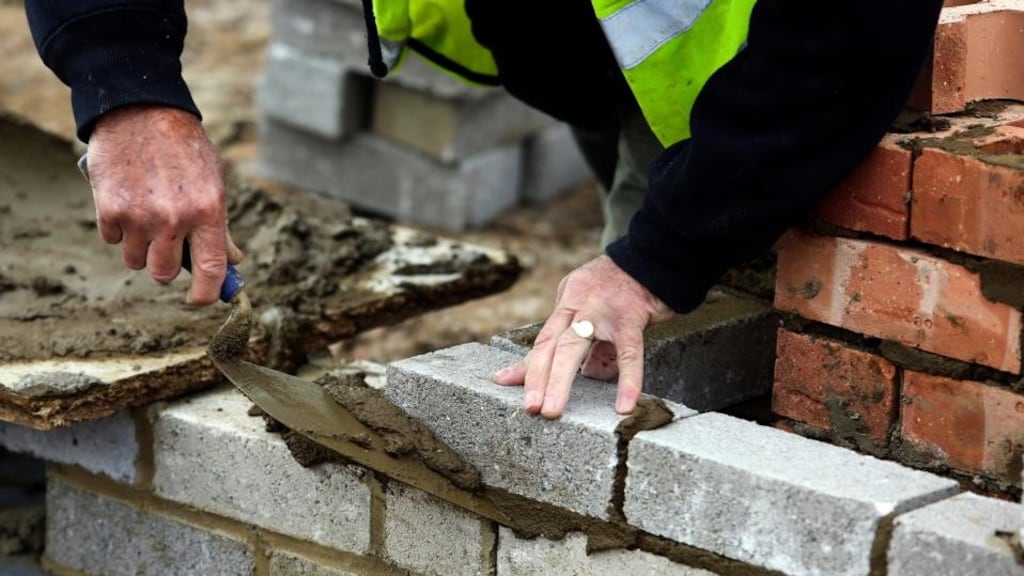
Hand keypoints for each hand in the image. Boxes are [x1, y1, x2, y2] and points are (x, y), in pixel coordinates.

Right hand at [86, 105, 242, 304]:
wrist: (141, 111)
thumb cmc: (184, 149)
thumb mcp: (214, 182)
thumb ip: (220, 225)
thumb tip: (232, 261)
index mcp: (208, 211)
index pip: (210, 270)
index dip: (205, 293)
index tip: (199, 299)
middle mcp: (174, 218)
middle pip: (163, 273)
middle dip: (164, 265)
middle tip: (165, 246)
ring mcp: (139, 216)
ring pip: (135, 261)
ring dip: (139, 248)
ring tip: (145, 218)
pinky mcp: (108, 209)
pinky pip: (111, 240)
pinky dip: (117, 229)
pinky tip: (125, 202)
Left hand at [493, 254, 673, 417]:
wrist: (654, 258)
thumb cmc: (624, 285)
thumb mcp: (593, 302)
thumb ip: (587, 335)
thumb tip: (586, 374)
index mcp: (568, 302)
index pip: (543, 339)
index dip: (526, 364)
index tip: (505, 383)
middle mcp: (578, 305)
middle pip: (550, 343)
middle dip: (536, 377)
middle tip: (531, 407)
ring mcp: (602, 311)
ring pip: (573, 346)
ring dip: (559, 380)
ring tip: (552, 409)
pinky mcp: (631, 317)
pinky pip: (629, 353)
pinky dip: (627, 381)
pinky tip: (624, 405)